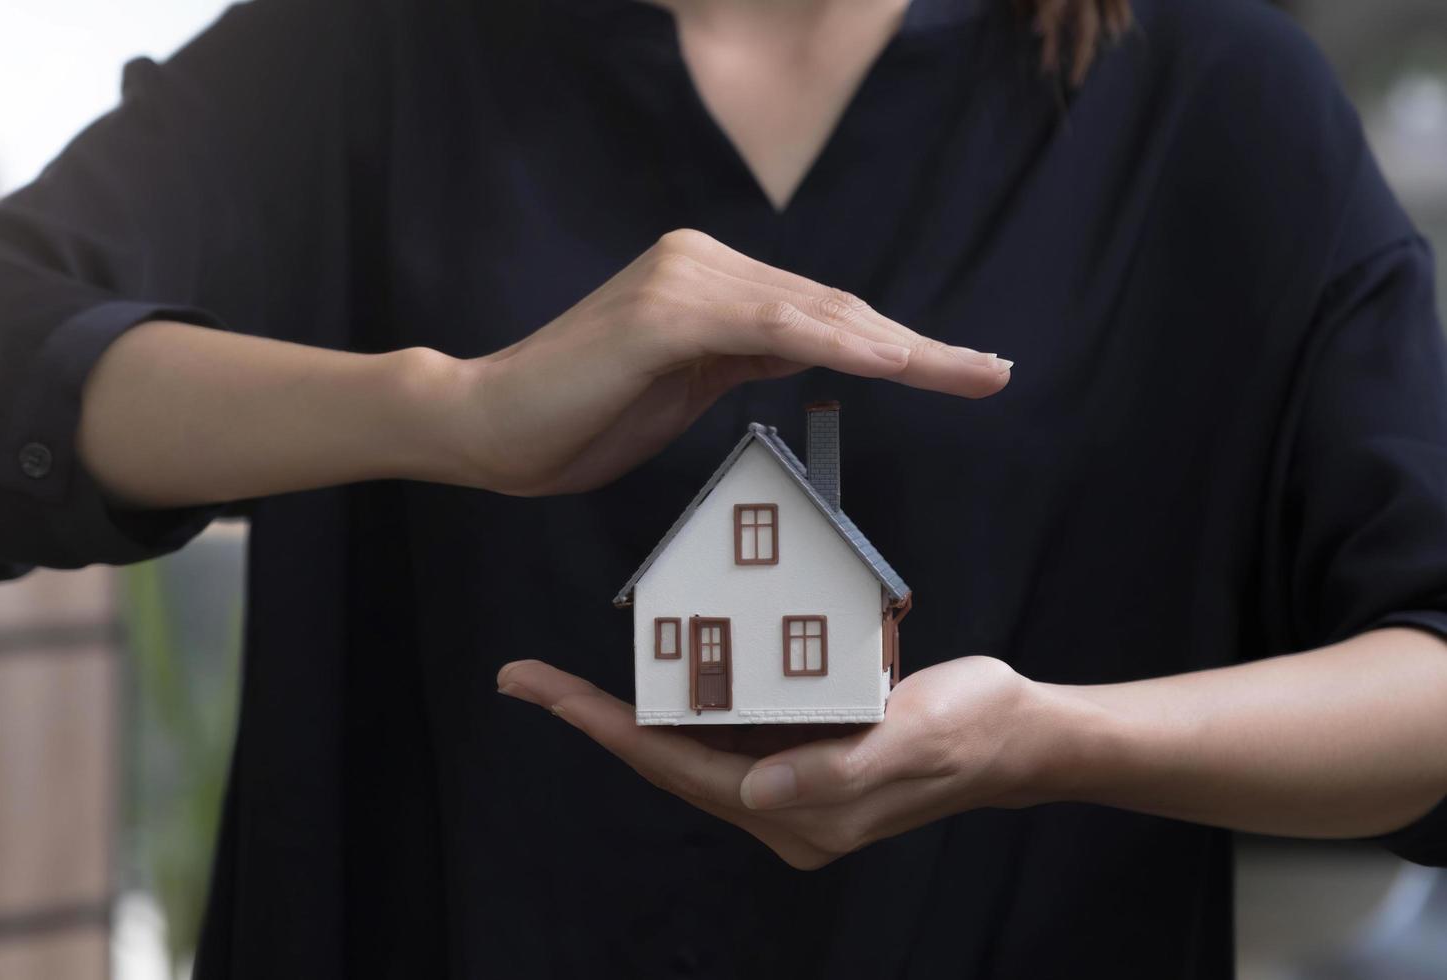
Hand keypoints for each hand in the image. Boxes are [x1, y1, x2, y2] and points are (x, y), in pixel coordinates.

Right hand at [448, 229, 1011, 495]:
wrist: (486, 427)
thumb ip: (743, 357)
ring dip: (901, 347)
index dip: (896, 344)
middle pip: (832, 308)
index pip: (819, 314)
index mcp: (704, 279)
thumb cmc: (575, 418)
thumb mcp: (680, 386)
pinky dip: (839, 344)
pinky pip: (772, 325)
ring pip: (815, 314)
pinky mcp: (665, 310)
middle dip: (920, 346)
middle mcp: (699, 261)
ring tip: (969, 374)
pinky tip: (895, 364)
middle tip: (994, 374)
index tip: (964, 370)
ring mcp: (683, 278)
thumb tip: (816, 348)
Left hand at [496, 656, 1053, 868]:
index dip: (607, 728)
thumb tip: (752, 792)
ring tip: (561, 682)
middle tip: (524, 678)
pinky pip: (725, 735)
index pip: (680, 769)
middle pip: (667, 762)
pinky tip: (652, 677)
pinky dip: (684, 706)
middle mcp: (785, 810)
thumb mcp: (912, 738)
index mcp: (802, 815)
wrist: (1023, 737)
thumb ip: (834, 768)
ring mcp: (791, 788)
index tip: (545, 691)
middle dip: (594, 720)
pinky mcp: (802, 761)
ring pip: (689, 750)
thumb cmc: (974, 730)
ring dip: (629, 716)